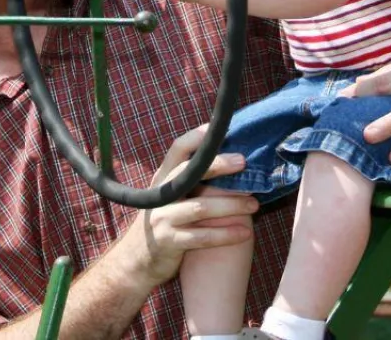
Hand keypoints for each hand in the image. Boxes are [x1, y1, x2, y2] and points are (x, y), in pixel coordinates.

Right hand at [122, 125, 256, 285]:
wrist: (136, 261)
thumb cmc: (163, 225)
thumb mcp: (169, 199)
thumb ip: (189, 183)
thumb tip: (225, 164)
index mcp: (163, 179)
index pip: (178, 150)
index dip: (197, 137)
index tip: (218, 128)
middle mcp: (161, 194)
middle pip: (189, 172)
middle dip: (217, 164)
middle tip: (244, 161)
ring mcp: (162, 217)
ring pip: (200, 207)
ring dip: (231, 205)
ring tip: (254, 205)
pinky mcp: (169, 241)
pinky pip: (201, 237)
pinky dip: (225, 234)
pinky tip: (245, 232)